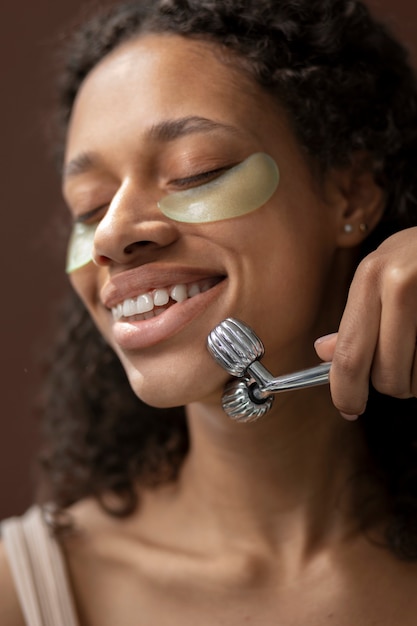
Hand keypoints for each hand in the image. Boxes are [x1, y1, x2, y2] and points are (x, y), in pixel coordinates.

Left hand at [315, 227, 416, 418]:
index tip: (348, 408)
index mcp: (372, 275)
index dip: (345, 391)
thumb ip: (359, 314)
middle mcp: (399, 285)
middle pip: (385, 375)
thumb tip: (324, 352)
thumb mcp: (386, 272)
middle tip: (401, 368)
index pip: (349, 353)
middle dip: (392, 384)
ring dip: (416, 378)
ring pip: (414, 379)